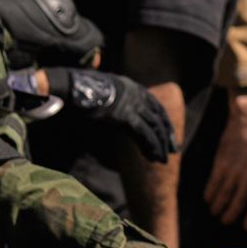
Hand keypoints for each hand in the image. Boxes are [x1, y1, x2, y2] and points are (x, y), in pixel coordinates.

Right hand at [48, 67, 177, 159]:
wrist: (73, 89)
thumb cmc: (81, 93)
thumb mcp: (102, 94)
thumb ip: (112, 101)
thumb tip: (112, 111)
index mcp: (132, 87)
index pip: (155, 105)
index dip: (162, 120)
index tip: (167, 133)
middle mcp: (136, 94)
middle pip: (158, 116)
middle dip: (166, 134)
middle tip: (174, 149)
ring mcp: (132, 105)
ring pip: (153, 128)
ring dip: (160, 145)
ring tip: (164, 159)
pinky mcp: (126, 117)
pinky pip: (144, 135)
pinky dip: (151, 147)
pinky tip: (154, 158)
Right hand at [204, 86, 246, 228]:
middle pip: (238, 205)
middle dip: (231, 217)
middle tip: (226, 221)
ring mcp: (234, 172)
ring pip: (223, 198)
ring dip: (218, 208)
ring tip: (216, 212)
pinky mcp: (221, 164)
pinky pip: (213, 185)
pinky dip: (210, 195)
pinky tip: (208, 199)